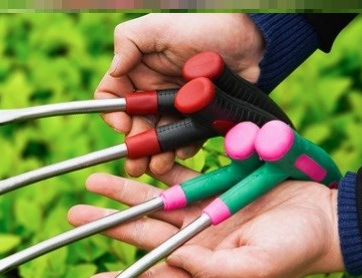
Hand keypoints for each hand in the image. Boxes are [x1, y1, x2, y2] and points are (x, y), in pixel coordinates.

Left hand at [67, 167, 343, 277]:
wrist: (328, 218)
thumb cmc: (297, 252)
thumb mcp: (256, 268)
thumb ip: (214, 268)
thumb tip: (175, 258)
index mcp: (202, 274)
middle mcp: (195, 248)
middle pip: (144, 238)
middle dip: (109, 226)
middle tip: (75, 216)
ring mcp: (204, 217)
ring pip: (154, 206)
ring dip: (124, 196)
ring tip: (91, 185)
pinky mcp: (216, 190)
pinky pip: (179, 179)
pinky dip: (156, 172)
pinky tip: (132, 162)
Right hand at [98, 13, 265, 175]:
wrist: (249, 41)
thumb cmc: (203, 27)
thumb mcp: (159, 27)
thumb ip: (128, 40)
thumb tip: (113, 70)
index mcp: (136, 74)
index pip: (112, 99)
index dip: (112, 115)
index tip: (124, 125)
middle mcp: (153, 94)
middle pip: (134, 128)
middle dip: (135, 148)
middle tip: (137, 165)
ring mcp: (175, 110)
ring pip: (158, 140)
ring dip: (156, 155)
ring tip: (159, 165)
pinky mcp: (196, 121)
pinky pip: (186, 141)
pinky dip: (184, 148)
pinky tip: (185, 149)